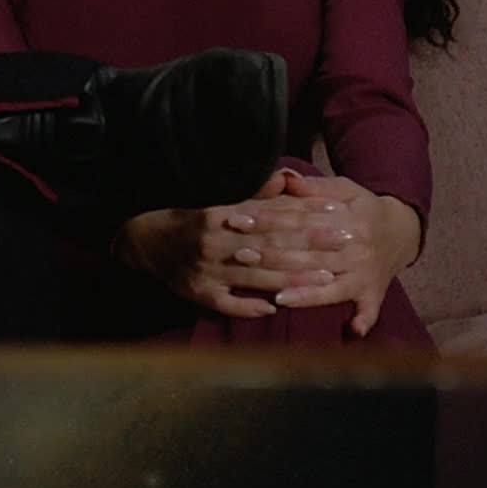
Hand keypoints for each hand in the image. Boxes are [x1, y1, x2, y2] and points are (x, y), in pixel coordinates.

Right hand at [112, 170, 346, 319]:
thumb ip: (252, 193)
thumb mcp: (214, 199)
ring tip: (327, 275)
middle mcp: (214, 242)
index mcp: (219, 214)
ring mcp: (207, 270)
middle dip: (312, 245)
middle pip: (272, 245)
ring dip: (294, 276)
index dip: (307, 217)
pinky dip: (251, 306)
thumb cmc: (184, 217)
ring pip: (257, 274)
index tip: (337, 216)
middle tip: (346, 243)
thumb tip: (284, 180)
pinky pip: (228, 303)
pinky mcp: (198, 293)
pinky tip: (277, 307)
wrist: (140, 239)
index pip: (271, 216)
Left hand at [251, 174, 421, 336]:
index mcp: (347, 217)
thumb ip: (314, 186)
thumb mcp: (343, 189)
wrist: (403, 231)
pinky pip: (367, 308)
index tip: (239, 220)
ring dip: (303, 290)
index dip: (268, 219)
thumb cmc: (363, 208)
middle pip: (309, 252)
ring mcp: (365, 272)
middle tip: (241, 255)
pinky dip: (359, 319)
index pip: (300, 219)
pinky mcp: (374, 292)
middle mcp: (356, 246)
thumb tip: (284, 178)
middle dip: (273, 254)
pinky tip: (348, 329)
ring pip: (330, 282)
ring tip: (273, 294)